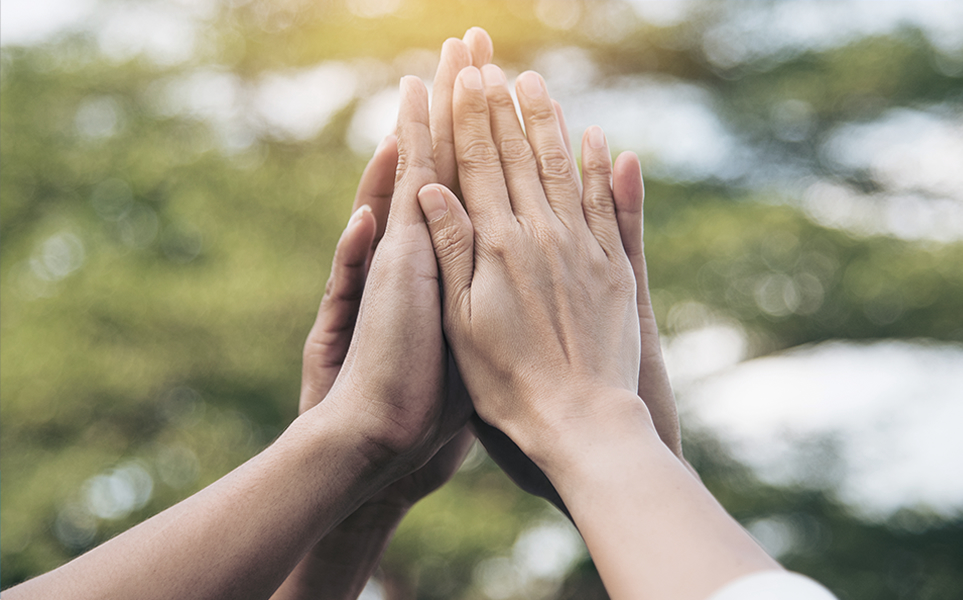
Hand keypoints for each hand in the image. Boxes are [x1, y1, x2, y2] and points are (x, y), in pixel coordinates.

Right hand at [417, 64, 649, 466]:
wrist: (580, 419)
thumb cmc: (507, 382)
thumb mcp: (462, 321)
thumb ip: (451, 249)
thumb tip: (430, 188)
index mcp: (496, 246)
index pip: (476, 166)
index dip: (467, 119)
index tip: (459, 79)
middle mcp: (540, 234)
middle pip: (516, 157)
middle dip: (500, 107)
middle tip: (489, 62)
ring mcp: (582, 248)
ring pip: (560, 169)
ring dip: (546, 123)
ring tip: (534, 84)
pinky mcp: (613, 268)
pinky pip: (607, 205)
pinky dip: (601, 168)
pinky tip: (598, 137)